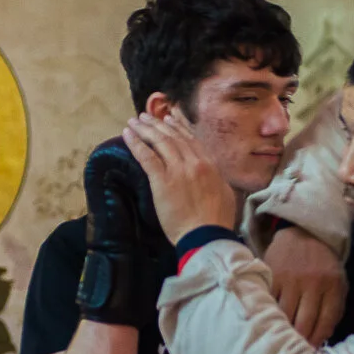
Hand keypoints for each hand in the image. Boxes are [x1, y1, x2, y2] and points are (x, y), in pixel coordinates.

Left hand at [121, 113, 236, 244]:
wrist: (207, 236)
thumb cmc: (217, 221)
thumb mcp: (225, 194)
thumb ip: (217, 179)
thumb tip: (213, 174)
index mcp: (210, 165)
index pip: (192, 139)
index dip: (178, 126)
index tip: (169, 118)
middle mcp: (195, 162)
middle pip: (173, 136)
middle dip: (158, 124)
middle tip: (146, 116)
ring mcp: (178, 170)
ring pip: (160, 142)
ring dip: (145, 129)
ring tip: (135, 121)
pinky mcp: (162, 181)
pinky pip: (147, 157)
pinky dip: (136, 143)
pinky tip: (127, 135)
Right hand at [263, 225, 347, 346]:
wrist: (305, 233)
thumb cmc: (324, 265)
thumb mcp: (338, 283)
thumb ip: (334, 309)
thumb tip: (322, 338)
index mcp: (333, 286)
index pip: (325, 322)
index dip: (318, 341)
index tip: (311, 352)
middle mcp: (313, 282)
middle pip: (304, 323)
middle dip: (300, 342)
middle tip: (295, 353)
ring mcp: (291, 279)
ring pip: (285, 315)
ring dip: (283, 332)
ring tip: (281, 343)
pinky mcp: (273, 275)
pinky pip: (270, 302)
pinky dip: (270, 315)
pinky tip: (270, 323)